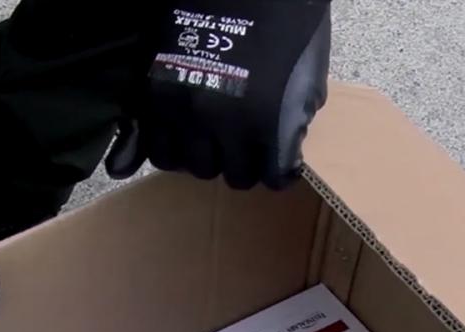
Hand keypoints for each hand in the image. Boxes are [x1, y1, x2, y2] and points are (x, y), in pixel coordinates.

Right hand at [106, 1, 330, 189]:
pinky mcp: (154, 95)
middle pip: (230, 175)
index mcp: (267, 123)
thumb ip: (297, 121)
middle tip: (241, 146)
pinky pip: (155, 147)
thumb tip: (284, 152)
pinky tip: (182, 134)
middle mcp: (222, 126)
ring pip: (190, 166)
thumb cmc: (285, 21)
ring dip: (204, 156)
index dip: (274, 170)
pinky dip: (169, 148)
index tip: (272, 161)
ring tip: (210, 139)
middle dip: (239, 163)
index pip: (270, 177)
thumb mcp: (311, 75)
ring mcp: (184, 111)